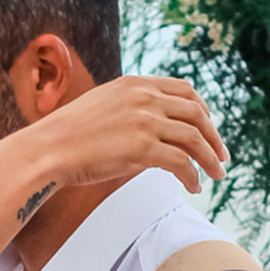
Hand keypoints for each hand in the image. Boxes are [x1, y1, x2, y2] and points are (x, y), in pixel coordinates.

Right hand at [24, 75, 228, 193]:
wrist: (48, 149)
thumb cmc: (68, 134)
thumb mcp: (102, 105)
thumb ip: (129, 107)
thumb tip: (151, 127)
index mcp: (135, 84)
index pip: (184, 90)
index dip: (203, 109)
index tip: (208, 127)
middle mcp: (144, 98)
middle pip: (197, 112)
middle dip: (214, 135)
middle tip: (221, 156)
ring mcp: (145, 122)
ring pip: (195, 138)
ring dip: (210, 159)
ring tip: (216, 175)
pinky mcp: (142, 148)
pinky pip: (181, 163)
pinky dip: (192, 176)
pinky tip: (192, 187)